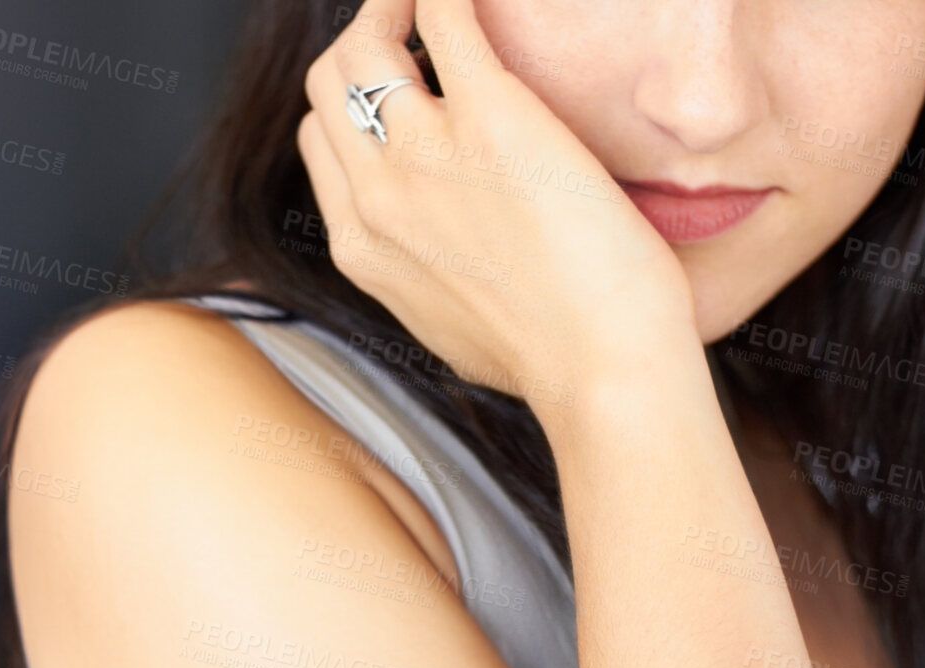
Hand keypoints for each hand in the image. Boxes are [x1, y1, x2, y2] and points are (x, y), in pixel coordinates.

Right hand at [296, 0, 697, 411]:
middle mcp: (379, 197)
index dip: (355, 104)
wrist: (603, 373)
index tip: (400, 90)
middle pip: (331, 83)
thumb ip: (427, 282)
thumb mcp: (456, 333)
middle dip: (366, 44)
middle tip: (415, 29)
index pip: (321, 142)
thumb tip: (441, 265)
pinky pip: (444, 11)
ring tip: (435, 2)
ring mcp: (426, 153)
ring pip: (368, 40)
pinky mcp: (491, 116)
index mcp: (365, 251)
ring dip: (396, 4)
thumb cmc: (555, 364)